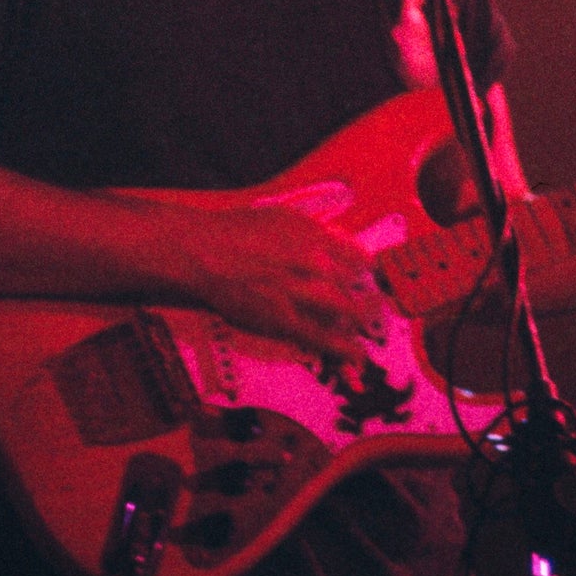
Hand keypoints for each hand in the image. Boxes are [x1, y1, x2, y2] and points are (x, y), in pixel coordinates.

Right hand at [176, 205, 382, 365]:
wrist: (204, 253)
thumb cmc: (235, 232)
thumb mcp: (282, 217)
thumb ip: (314, 231)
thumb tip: (338, 243)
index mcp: (316, 236)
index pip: (359, 258)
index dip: (368, 275)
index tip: (371, 283)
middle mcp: (314, 263)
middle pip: (356, 289)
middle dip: (367, 304)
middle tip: (371, 312)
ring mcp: (301, 294)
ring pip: (345, 315)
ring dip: (357, 326)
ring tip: (363, 334)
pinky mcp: (285, 321)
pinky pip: (323, 340)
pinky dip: (343, 351)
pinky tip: (356, 358)